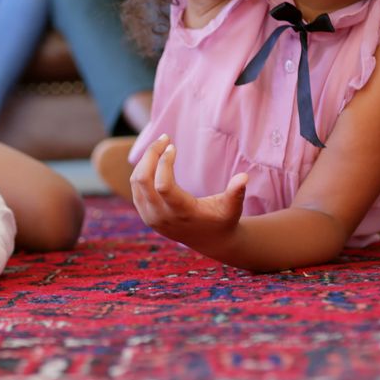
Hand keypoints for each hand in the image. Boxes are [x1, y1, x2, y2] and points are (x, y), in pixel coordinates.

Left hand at [130, 134, 247, 251]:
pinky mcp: (145, 214)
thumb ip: (236, 193)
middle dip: (150, 155)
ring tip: (161, 145)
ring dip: (145, 160)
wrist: (210, 241)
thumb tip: (244, 176)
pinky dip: (141, 170)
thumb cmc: (223, 220)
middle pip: (143, 180)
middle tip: (164, 138)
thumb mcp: (232, 208)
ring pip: (136, 182)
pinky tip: (155, 158)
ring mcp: (150, 217)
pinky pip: (135, 188)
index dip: (164, 162)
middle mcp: (162, 216)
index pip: (163, 185)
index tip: (173, 146)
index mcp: (182, 213)